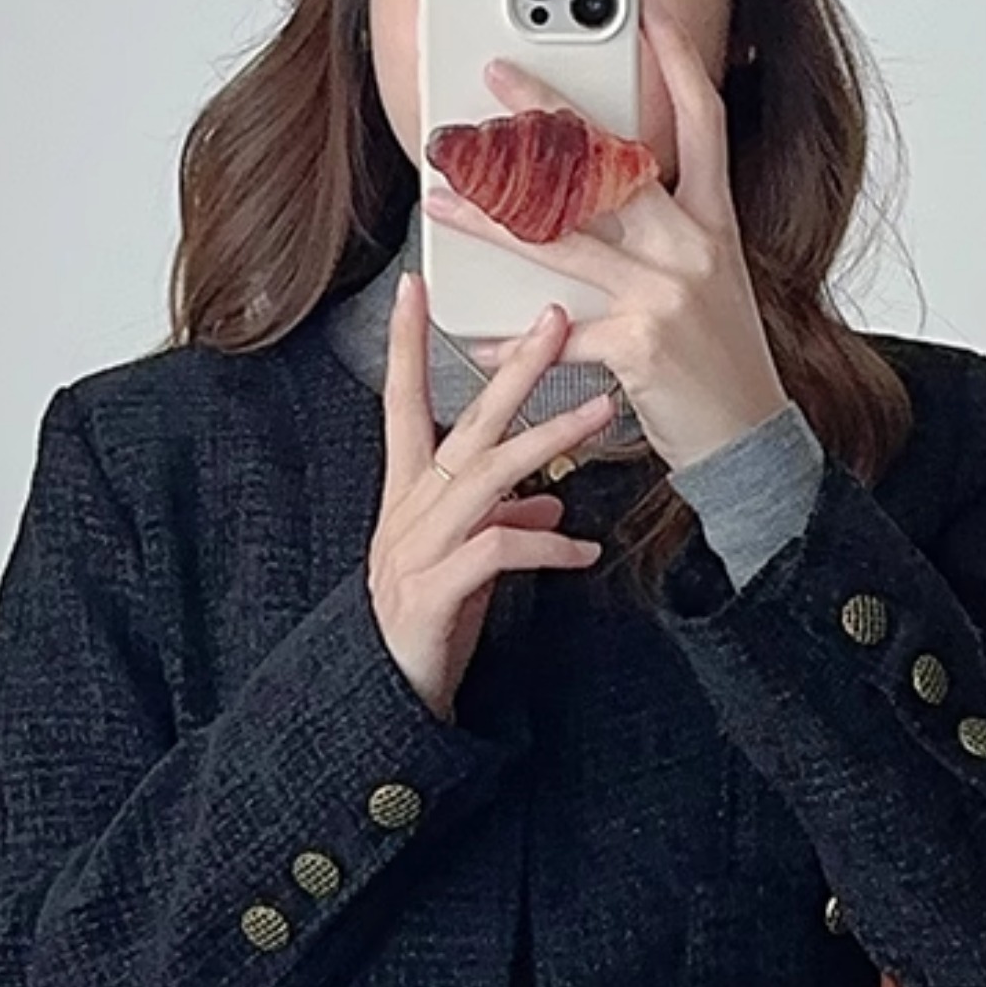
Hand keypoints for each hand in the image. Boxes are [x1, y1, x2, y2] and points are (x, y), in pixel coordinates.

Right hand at [370, 270, 610, 722]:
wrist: (385, 701)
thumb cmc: (429, 624)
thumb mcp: (469, 564)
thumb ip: (504, 522)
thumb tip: (550, 500)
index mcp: (407, 495)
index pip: (401, 402)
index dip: (405, 345)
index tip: (415, 286)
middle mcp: (407, 512)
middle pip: (462, 426)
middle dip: (511, 371)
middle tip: (555, 321)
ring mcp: (417, 551)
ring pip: (486, 479)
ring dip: (547, 442)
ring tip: (600, 413)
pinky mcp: (434, 594)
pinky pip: (499, 553)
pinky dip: (546, 546)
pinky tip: (584, 552)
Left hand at [425, 2, 792, 469]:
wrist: (751, 441)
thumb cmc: (723, 364)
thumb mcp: (711, 281)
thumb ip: (665, 234)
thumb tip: (599, 194)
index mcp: (713, 223)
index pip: (704, 122)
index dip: (679, 62)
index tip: (650, 14)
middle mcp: (692, 247)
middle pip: (612, 162)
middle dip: (547, 116)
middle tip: (498, 82)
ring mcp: (666, 294)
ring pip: (564, 238)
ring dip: (492, 215)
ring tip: (444, 194)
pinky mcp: (640, 347)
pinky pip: (560, 334)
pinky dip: (513, 340)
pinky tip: (477, 334)